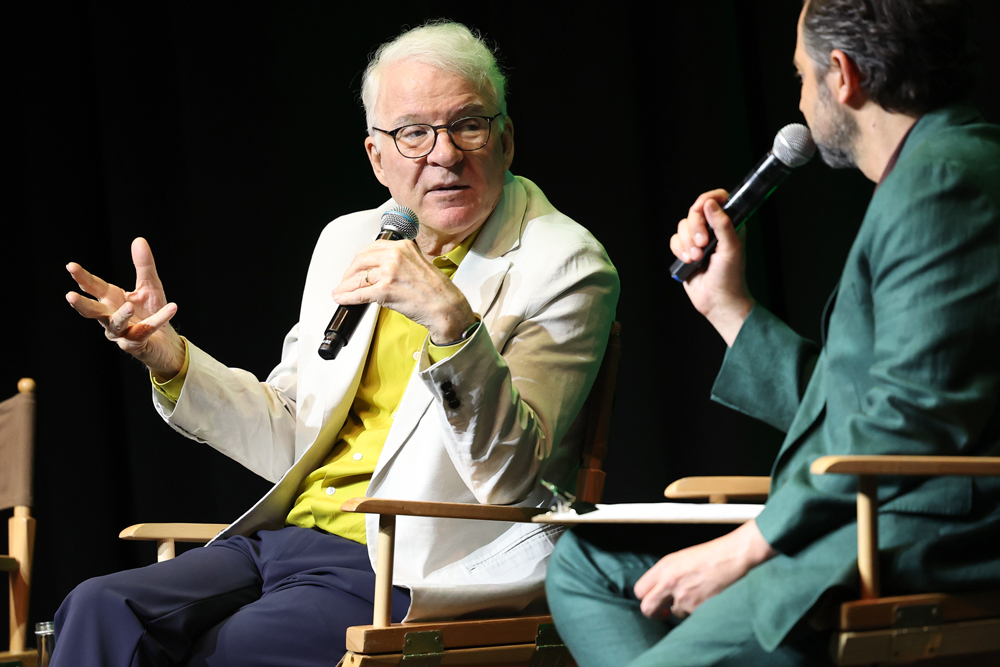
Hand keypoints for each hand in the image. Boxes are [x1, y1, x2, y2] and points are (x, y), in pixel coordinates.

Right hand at [66, 237, 185, 378]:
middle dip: (82, 304)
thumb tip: (139, 240)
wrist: (165, 340)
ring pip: (116, 325)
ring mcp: (122, 333)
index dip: (82, 278)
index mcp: (110, 300)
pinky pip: (146, 331)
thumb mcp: (149, 285)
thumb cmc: (152, 311)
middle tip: (70, 296)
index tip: (71, 266)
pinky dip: (159, 319)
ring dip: (121, 316)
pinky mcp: (137, 344)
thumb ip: (143, 265)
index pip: (93, 287)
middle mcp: (110, 317)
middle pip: (93, 311)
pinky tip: (171, 308)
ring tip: (129, 306)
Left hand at [332, 240, 476, 343]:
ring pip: (358, 278)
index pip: (371, 249)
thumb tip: (380, 267)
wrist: (446, 306)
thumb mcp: (418, 264)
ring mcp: (389, 273)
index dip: (359, 260)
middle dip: (349, 273)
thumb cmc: (437, 290)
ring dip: (346, 287)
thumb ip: (400, 261)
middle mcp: (395, 256)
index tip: (356, 267)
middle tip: (346, 281)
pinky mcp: (385, 290)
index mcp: (403, 247)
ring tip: (340, 292)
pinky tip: (343, 299)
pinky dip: (348, 297)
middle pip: (360, 261)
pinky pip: (360, 293)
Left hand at [633, 520, 775, 618]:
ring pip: (673, 613)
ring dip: (682, 609)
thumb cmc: (708, 556)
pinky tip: (706, 597)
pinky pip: (691, 616)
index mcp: (663, 567)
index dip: (645, 598)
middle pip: (647, 608)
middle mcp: (669, 582)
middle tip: (663, 612)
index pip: (639, 590)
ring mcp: (683, 596)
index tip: (654, 601)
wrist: (733, 556)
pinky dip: (697, 611)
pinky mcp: (697, 607)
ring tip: (698, 593)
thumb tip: (655, 592)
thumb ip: (664, 574)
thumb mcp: (679, 559)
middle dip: (653, 613)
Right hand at [669, 189, 754, 345]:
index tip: (701, 209)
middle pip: (694, 212)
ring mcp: (698, 240)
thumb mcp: (731, 248)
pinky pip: (674, 240)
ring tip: (696, 258)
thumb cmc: (730, 276)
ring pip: (682, 226)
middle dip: (695, 228)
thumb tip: (710, 203)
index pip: (717, 200)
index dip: (706, 200)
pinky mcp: (685, 251)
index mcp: (729, 224)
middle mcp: (713, 229)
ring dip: (687, 243)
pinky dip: (679, 251)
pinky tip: (688, 261)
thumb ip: (723, 224)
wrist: (717, 300)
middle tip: (703, 244)